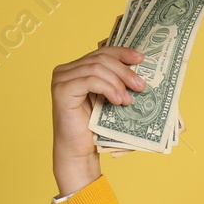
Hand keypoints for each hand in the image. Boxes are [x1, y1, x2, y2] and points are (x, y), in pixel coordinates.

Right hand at [50, 44, 145, 197]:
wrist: (79, 150)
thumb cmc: (95, 128)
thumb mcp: (109, 100)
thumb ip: (115, 83)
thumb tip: (140, 69)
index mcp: (77, 68)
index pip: (101, 52)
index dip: (122, 53)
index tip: (141, 58)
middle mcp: (66, 70)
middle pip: (101, 58)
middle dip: (124, 70)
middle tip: (140, 86)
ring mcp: (61, 79)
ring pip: (97, 68)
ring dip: (118, 82)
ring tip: (128, 99)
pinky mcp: (62, 90)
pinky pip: (90, 80)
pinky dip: (108, 88)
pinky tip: (118, 100)